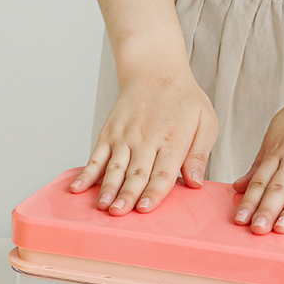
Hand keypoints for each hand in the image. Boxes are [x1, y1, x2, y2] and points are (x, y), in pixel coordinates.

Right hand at [70, 70, 217, 214]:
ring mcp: (124, 138)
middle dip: (127, 195)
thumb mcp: (206, 121)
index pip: (162, 172)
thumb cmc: (182, 100)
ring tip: (102, 206)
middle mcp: (146, 140)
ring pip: (115, 168)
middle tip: (119, 213)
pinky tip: (77, 188)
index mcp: (172, 140)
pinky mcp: (109, 135)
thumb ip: (199, 154)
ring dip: (107, 188)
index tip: (145, 208)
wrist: (154, 70)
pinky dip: (86, 174)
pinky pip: (95, 157)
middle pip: (136, 173)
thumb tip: (195, 183)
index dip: (153, 192)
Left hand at [232, 82, 283, 233]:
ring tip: (282, 228)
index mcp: (279, 150)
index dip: (249, 201)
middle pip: (280, 186)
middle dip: (267, 209)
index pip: (260, 181)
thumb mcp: (276, 133)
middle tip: (258, 229)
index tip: (239, 220)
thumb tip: (239, 187)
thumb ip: (260, 162)